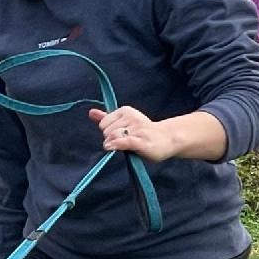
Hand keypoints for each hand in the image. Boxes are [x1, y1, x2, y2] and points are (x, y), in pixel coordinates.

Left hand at [89, 107, 227, 161]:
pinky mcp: (142, 141)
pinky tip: (111, 147)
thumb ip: (107, 118)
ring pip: (113, 137)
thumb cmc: (143, 132)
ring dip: (116, 145)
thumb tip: (90, 112)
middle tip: (126, 141)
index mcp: (125, 110)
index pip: (103, 123)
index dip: (107, 132)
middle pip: (106, 131)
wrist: (167, 139)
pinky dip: (115, 144)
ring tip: (129, 145)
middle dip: (111, 139)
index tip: (118, 135)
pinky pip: (124, 141)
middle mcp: (131, 117)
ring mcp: (137, 129)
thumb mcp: (124, 122)